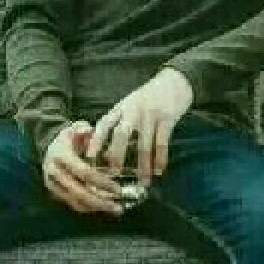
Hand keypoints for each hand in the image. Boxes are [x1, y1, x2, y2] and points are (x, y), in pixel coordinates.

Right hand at [42, 122, 125, 215]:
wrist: (48, 146)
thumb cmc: (69, 138)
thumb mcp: (75, 128)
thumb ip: (84, 129)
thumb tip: (90, 130)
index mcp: (61, 155)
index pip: (84, 172)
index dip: (101, 182)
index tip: (117, 188)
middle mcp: (54, 172)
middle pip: (79, 192)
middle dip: (100, 201)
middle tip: (118, 207)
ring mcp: (53, 184)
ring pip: (75, 201)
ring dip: (95, 208)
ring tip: (114, 209)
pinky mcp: (54, 192)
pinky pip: (72, 204)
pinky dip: (88, 208)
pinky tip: (102, 207)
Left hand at [84, 68, 193, 184]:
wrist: (174, 82)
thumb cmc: (148, 97)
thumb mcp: (129, 105)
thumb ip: (117, 123)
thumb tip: (105, 151)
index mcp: (121, 108)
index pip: (104, 124)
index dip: (95, 141)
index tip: (89, 158)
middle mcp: (133, 111)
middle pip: (121, 134)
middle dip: (117, 155)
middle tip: (114, 173)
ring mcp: (150, 115)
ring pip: (144, 143)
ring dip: (143, 165)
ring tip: (143, 181)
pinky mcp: (167, 119)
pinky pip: (162, 143)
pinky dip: (160, 158)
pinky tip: (159, 170)